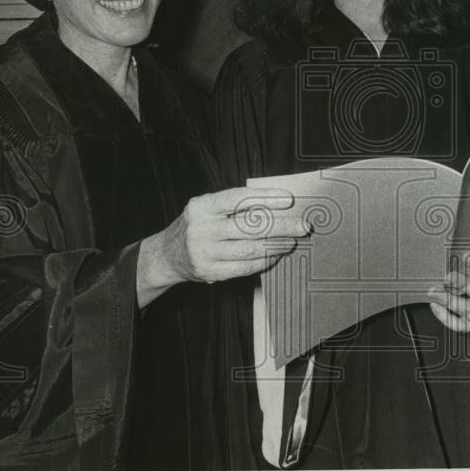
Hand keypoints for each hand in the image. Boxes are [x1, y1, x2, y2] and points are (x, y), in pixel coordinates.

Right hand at [137, 187, 309, 306]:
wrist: (167, 255)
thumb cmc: (197, 226)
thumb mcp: (207, 208)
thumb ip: (234, 205)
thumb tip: (277, 205)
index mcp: (201, 206)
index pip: (237, 198)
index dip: (265, 198)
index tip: (288, 199)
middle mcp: (201, 229)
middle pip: (248, 226)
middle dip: (280, 225)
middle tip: (302, 225)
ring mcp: (204, 252)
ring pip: (249, 249)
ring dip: (276, 245)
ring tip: (292, 241)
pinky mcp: (210, 272)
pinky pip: (245, 267)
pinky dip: (264, 261)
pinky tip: (276, 254)